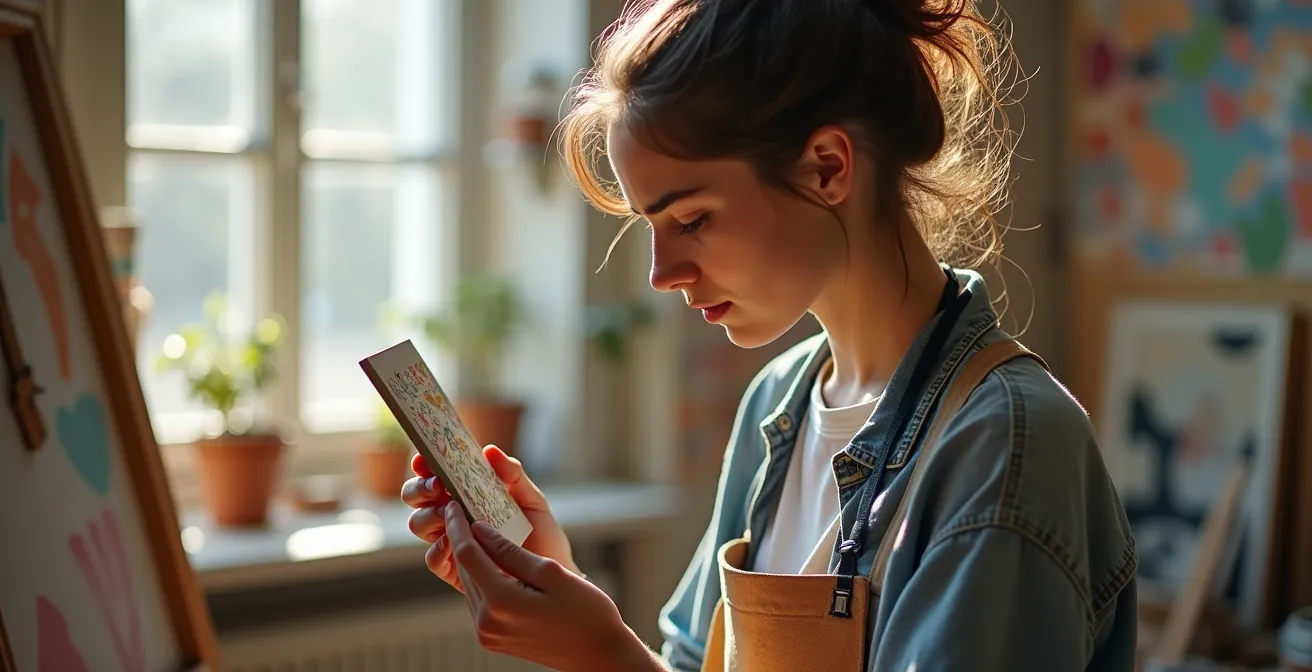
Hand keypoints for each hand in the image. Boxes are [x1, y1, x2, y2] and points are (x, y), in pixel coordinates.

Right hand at [401, 445, 579, 592]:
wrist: (554, 576)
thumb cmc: (543, 535)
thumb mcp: (532, 501)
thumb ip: (513, 475)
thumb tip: (490, 451)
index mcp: (468, 493)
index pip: (436, 473)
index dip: (425, 464)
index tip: (424, 460)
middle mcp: (454, 516)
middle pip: (417, 496)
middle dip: (420, 488)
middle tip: (439, 487)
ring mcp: (452, 542)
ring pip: (419, 523)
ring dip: (429, 515)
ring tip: (450, 512)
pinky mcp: (455, 570)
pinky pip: (433, 559)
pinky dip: (437, 549)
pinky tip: (452, 543)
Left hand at [444, 502, 656, 671]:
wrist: (599, 653)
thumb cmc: (585, 610)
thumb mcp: (550, 571)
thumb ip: (510, 551)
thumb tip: (480, 530)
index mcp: (501, 603)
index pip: (467, 554)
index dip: (457, 526)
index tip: (453, 504)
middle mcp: (487, 622)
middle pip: (465, 570)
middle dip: (463, 540)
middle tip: (466, 511)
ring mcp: (488, 635)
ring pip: (470, 584)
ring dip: (473, 559)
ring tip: (481, 533)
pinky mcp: (493, 640)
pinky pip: (480, 600)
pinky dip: (484, 578)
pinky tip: (495, 563)